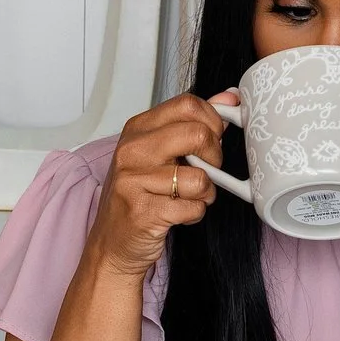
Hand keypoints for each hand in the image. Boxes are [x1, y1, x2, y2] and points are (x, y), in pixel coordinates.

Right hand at [84, 92, 234, 278]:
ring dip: (205, 193)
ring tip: (188, 197)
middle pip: (198, 134)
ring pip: (200, 177)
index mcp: (138, 129)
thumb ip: (192, 123)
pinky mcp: (143, 212)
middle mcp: (132, 150)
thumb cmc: (138, 195)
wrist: (112, 243)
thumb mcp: (159, 152)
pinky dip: (195, 213)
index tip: (213, 138)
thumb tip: (227, 98)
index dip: (212, 121)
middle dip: (214, 157)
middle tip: (206, 170)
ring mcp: (134, 181)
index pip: (187, 105)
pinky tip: (178, 214)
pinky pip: (193, 207)